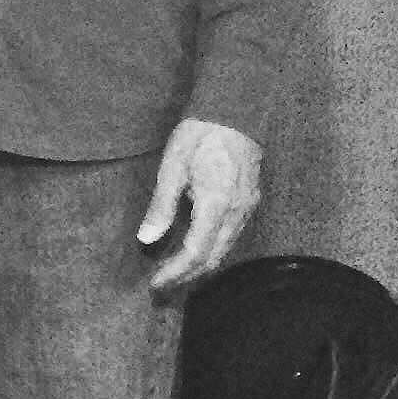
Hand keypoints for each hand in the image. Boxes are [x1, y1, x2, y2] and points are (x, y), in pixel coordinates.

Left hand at [139, 116, 262, 291]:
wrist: (233, 112)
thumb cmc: (199, 136)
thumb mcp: (172, 167)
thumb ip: (161, 206)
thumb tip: (147, 239)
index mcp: (216, 204)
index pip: (195, 253)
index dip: (175, 273)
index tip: (155, 285)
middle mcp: (237, 212)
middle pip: (213, 258)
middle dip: (187, 277)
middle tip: (162, 287)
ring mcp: (247, 208)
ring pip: (225, 250)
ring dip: (200, 266)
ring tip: (173, 273)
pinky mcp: (249, 202)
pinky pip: (231, 236)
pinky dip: (212, 250)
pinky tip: (194, 250)